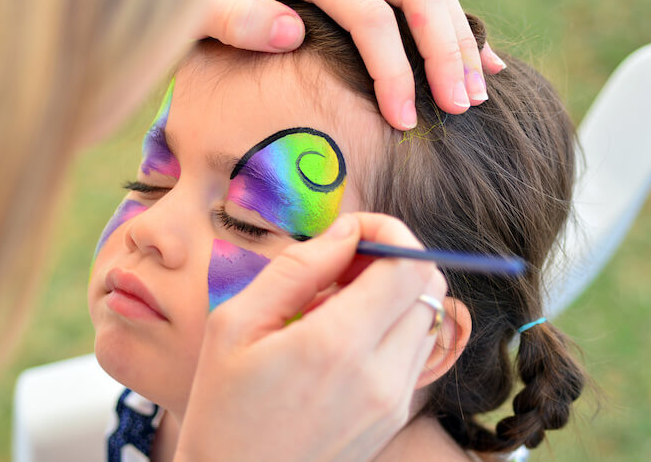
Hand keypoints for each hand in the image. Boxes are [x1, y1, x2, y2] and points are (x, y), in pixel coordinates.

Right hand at [175, 213, 446, 461]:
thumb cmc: (223, 408)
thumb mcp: (236, 325)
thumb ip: (296, 269)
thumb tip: (344, 232)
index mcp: (336, 345)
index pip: (408, 264)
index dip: (389, 232)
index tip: (354, 232)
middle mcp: (380, 374)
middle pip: (427, 286)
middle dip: (391, 261)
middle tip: (339, 268)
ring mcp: (393, 401)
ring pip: (426, 317)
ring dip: (392, 296)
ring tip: (334, 308)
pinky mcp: (394, 416)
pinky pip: (413, 352)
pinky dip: (390, 330)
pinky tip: (341, 341)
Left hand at [198, 0, 506, 130]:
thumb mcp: (196, 6)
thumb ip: (234, 18)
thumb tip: (291, 32)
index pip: (369, 15)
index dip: (394, 71)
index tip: (404, 120)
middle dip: (444, 53)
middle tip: (460, 108)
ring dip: (458, 38)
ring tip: (475, 92)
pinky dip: (450, 21)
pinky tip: (476, 57)